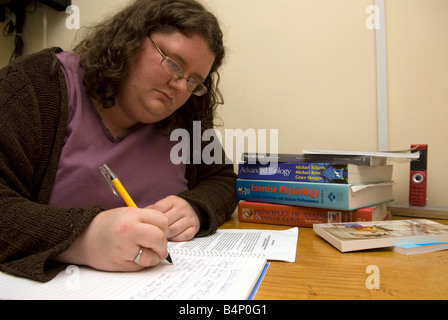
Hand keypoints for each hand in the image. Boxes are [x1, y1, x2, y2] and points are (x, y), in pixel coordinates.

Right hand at [54, 207, 168, 270]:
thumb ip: (146, 219)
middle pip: (160, 239)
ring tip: (145, 251)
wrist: (82, 238)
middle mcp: (128, 231)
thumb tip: (166, 229)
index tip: (162, 231)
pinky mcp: (121, 264)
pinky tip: (134, 256)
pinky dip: (142, 263)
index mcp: (132, 215)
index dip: (164, 227)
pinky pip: (141, 266)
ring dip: (153, 256)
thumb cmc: (106, 225)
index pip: (162, 221)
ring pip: (153, 257)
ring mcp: (124, 249)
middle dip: (163, 245)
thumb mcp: (127, 213)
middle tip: (159, 246)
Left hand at [150, 195, 199, 241]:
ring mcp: (190, 217)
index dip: (151, 218)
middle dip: (158, 229)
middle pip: (166, 221)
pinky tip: (172, 238)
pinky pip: (185, 236)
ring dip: (166, 235)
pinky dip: (177, 239)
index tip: (147, 224)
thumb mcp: (165, 204)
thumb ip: (152, 210)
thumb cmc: (174, 209)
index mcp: (172, 200)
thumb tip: (138, 217)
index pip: (158, 209)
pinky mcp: (195, 227)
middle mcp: (182, 208)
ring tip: (161, 237)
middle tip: (153, 234)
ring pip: (174, 229)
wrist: (195, 210)